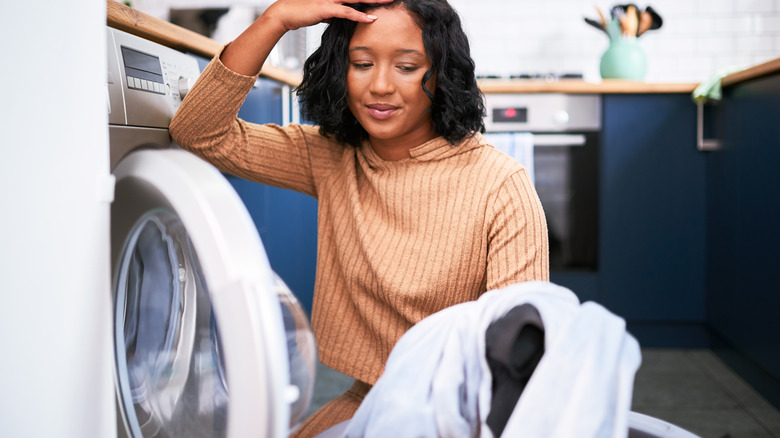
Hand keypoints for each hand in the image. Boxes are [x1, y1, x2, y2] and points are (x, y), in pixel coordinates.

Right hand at [264, 0, 395, 31]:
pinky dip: (360, 16)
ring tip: (388, 1)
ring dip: (373, 0)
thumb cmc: (301, 12)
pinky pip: (347, 12)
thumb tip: (342, 17)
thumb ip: (334, 12)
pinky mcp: (327, 8)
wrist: (284, 14)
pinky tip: (372, 19)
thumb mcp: (321, 11)